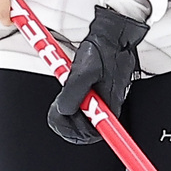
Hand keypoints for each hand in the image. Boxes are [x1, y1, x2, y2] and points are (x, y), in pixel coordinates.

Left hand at [47, 6, 146, 144]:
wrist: (113, 35)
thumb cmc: (103, 50)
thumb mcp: (85, 70)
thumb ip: (73, 93)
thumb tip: (63, 110)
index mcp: (108, 107)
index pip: (90, 135)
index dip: (72, 132)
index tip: (61, 119)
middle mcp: (106, 108)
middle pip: (81, 130)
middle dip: (65, 118)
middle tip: (58, 102)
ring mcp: (101, 102)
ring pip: (77, 118)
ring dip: (65, 107)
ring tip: (65, 89)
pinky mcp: (96, 94)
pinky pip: (78, 106)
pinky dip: (69, 99)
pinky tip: (69, 85)